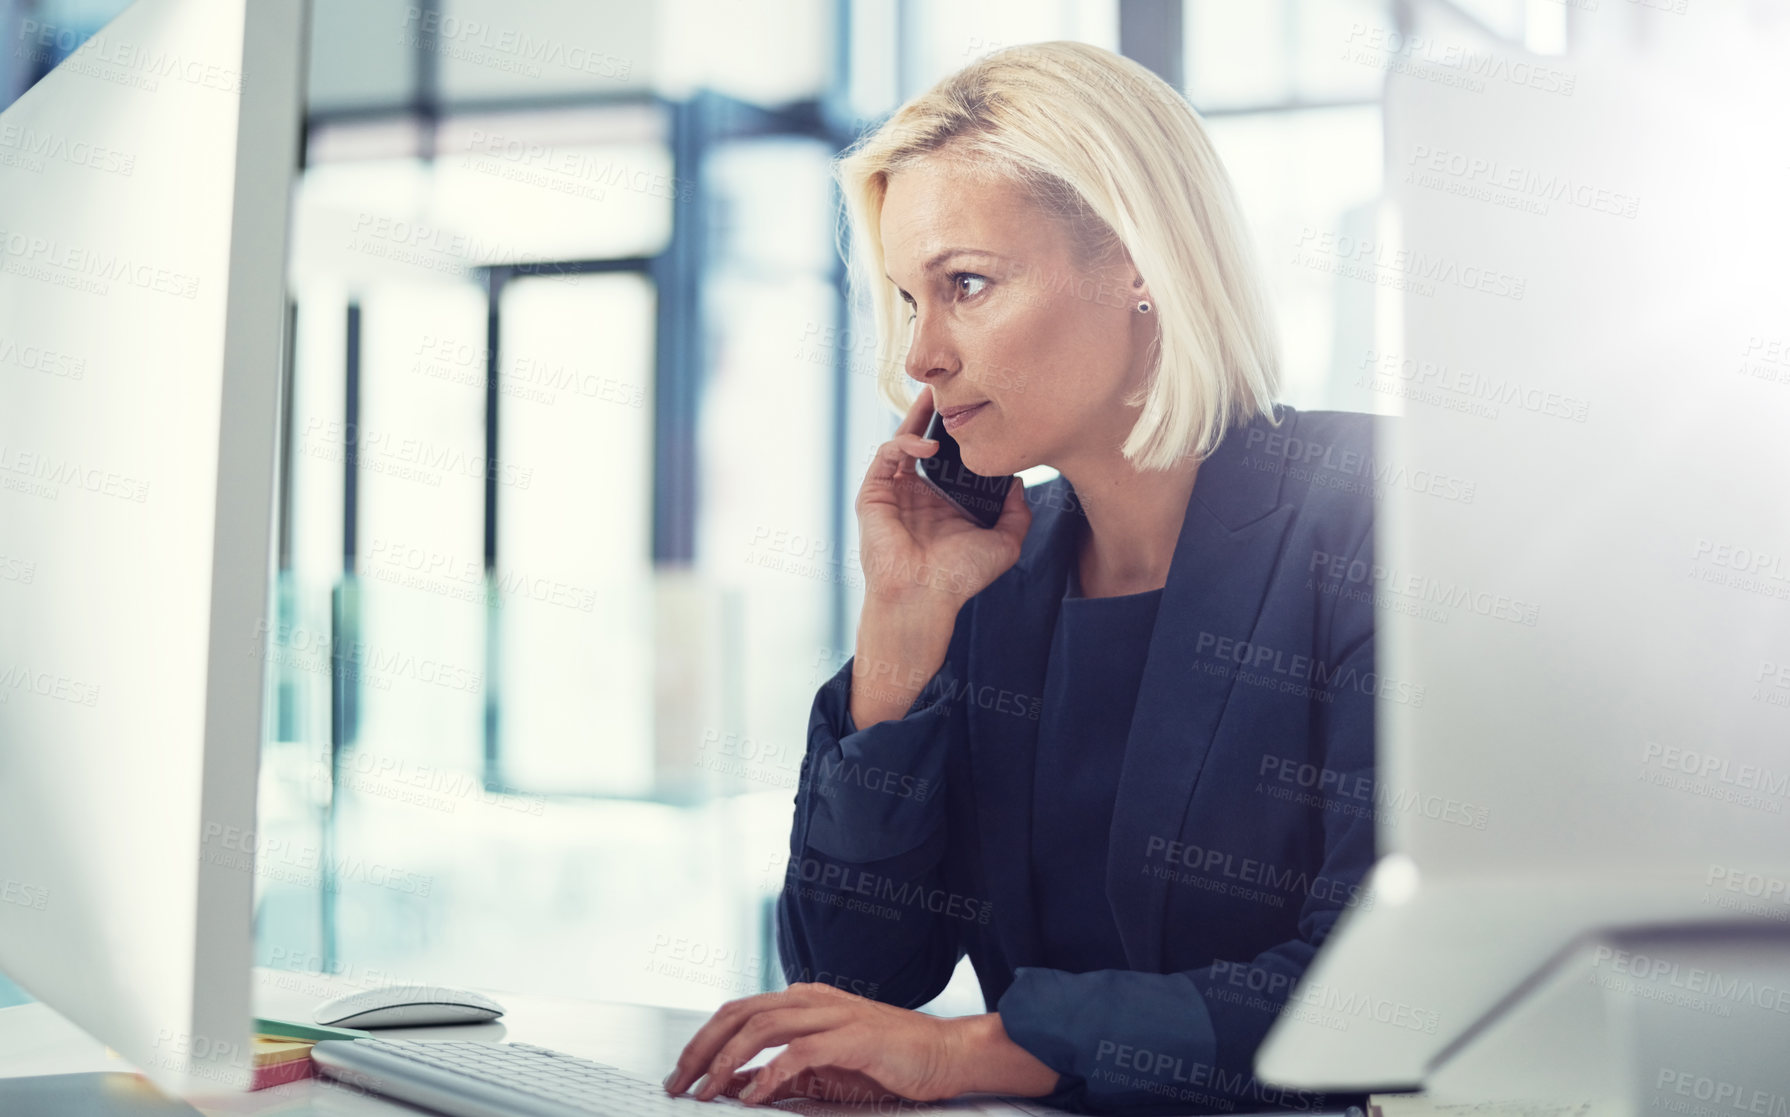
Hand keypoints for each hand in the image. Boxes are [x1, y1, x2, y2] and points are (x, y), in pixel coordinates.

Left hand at [661, 981, 969, 1106]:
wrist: (945, 1055)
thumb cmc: (889, 1061)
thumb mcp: (826, 1067)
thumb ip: (783, 1071)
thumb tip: (735, 1086)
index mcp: (805, 1001)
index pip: (740, 1010)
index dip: (705, 1039)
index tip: (682, 1072)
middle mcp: (814, 1000)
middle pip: (741, 1013)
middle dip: (702, 1047)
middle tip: (679, 1082)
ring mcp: (834, 1014)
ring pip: (763, 1026)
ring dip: (726, 1061)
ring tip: (706, 1090)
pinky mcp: (853, 1037)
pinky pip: (800, 1052)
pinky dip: (770, 1074)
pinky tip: (752, 1096)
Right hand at [856, 384, 1030, 610]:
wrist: (924, 597)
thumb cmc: (959, 577)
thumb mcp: (1004, 544)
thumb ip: (1017, 514)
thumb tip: (1020, 483)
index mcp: (945, 503)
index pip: (953, 458)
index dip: (963, 434)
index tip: (980, 410)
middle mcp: (919, 494)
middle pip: (926, 440)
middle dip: (937, 413)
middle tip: (952, 384)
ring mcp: (894, 492)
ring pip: (903, 441)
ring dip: (918, 416)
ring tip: (937, 396)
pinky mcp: (874, 494)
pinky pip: (887, 455)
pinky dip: (905, 442)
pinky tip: (928, 443)